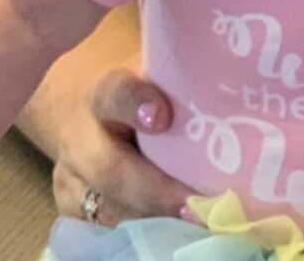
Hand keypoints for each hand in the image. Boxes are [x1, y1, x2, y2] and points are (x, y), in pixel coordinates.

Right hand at [52, 65, 195, 226]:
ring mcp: (70, 179)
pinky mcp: (72, 210)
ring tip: (201, 220)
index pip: (116, 93)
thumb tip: (232, 87)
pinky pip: (108, 227)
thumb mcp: (154, 74)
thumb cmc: (137, 91)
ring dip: (156, 218)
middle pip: (109, 169)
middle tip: (198, 205)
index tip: (162, 118)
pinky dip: (146, 230)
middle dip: (155, 192)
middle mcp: (79, 137)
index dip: (136, 104)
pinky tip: (179, 229)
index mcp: (104, 92)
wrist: (81, 111)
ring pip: (110, 208)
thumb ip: (180, 82)